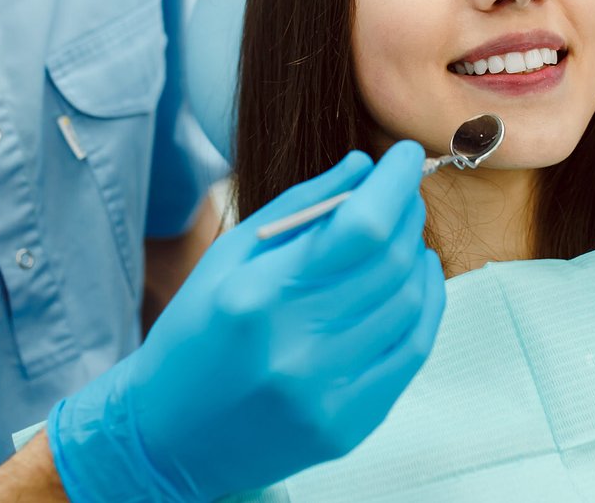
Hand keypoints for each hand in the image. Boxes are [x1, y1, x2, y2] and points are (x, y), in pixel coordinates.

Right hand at [48, 141, 445, 501]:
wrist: (169, 438)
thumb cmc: (195, 335)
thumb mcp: (228, 257)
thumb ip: (300, 208)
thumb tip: (364, 167)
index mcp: (259, 296)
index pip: (360, 227)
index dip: (395, 183)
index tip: (406, 156)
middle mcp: (297, 347)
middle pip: (391, 261)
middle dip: (407, 212)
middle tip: (403, 191)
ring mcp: (326, 393)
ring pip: (409, 302)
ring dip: (417, 255)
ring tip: (403, 235)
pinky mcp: (348, 425)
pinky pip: (413, 350)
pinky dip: (425, 304)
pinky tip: (414, 279)